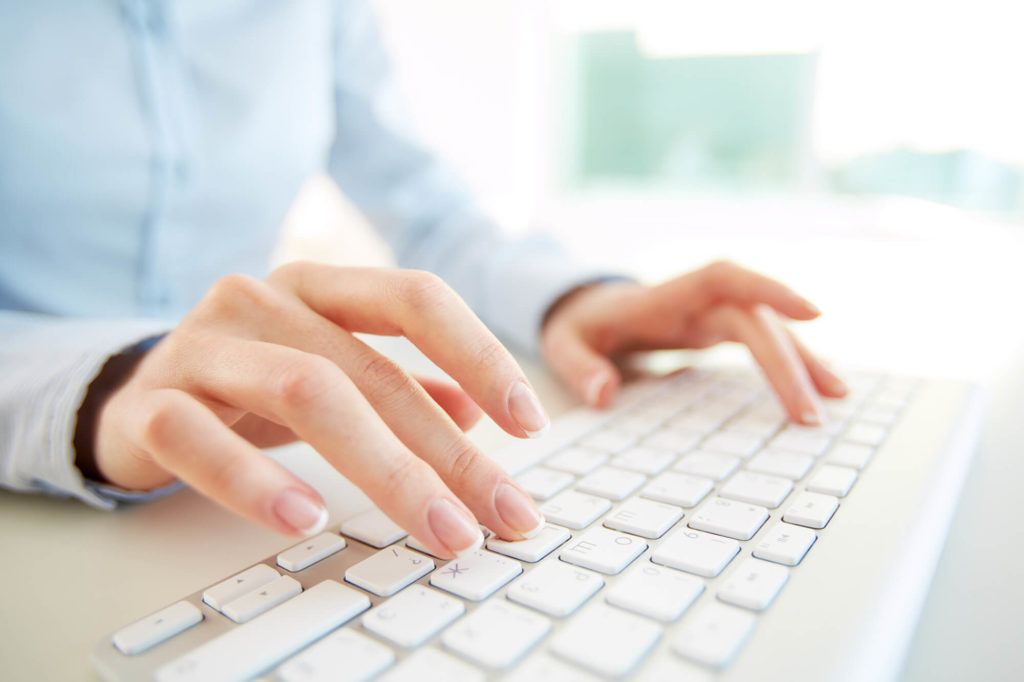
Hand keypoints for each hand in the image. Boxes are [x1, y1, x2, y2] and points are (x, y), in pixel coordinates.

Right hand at [92, 264, 546, 556]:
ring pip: (304, 392)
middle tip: (500, 513)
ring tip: (436, 529)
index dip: (480, 353)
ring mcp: (202, 346)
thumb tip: (478, 413)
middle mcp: (262, 301)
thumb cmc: (250, 382)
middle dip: (448, 451)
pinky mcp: (150, 403)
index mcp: (318, 288)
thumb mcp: (331, 372)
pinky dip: (255, 482)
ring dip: (383, 469)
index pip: (415, 298)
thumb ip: (401, 384)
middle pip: (372, 370)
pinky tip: (306, 520)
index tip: (530, 421)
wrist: (132, 394)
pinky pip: (199, 438)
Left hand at [540, 261, 847, 423]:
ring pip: (770, 329)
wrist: (584, 309)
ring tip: (838, 398)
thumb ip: (578, 367)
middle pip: (756, 319)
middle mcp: (698, 300)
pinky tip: (819, 388)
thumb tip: (603, 394)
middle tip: (812, 414)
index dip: (769, 289)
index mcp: (666, 296)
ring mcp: (712, 314)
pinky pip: (764, 341)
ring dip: (804, 360)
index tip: (814, 313)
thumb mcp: (562, 344)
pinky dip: (791, 363)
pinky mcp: (718, 331)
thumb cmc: (577, 324)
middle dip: (788, 362)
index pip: (724, 279)